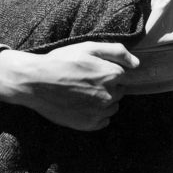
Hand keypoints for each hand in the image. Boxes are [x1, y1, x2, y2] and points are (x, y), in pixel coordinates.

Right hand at [0, 42, 138, 130]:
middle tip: (85, 81)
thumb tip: (137, 64)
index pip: (123, 76)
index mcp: (112, 75)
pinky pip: (103, 121)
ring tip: (82, 93)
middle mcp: (110, 96)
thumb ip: (117, 52)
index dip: (108, 72)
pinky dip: (96, 115)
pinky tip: (81, 106)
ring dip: (103, 101)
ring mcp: (99, 112)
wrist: (36, 81)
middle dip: (107, 87)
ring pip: (111, 107)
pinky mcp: (89, 124)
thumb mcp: (89, 47)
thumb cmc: (62, 61)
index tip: (93, 71)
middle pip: (118, 92)